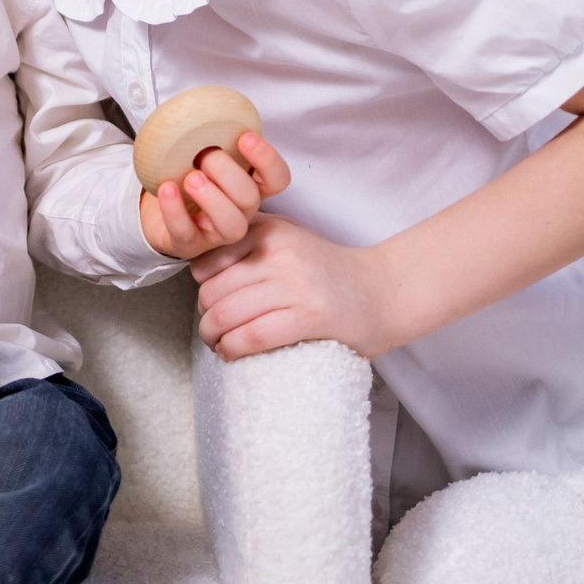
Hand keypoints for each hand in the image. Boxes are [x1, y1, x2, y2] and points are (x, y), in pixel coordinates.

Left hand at [140, 129, 290, 260]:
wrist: (157, 200)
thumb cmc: (187, 171)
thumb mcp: (202, 148)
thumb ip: (212, 132)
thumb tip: (206, 102)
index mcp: (250, 184)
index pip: (278, 178)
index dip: (267, 159)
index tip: (244, 137)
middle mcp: (240, 211)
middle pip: (250, 199)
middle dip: (229, 174)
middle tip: (205, 155)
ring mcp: (216, 231)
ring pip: (231, 224)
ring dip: (212, 198)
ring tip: (190, 177)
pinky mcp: (189, 244)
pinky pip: (186, 234)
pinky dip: (175, 210)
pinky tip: (166, 188)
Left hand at [192, 214, 398, 360]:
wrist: (384, 291)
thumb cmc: (329, 269)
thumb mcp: (290, 235)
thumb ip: (250, 238)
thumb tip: (199, 260)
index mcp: (271, 231)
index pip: (207, 261)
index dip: (201, 286)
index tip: (211, 300)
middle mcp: (280, 254)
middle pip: (213, 292)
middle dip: (204, 317)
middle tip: (212, 328)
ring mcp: (295, 285)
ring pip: (226, 316)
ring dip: (212, 337)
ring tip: (218, 344)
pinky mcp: (309, 318)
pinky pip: (252, 337)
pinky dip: (233, 349)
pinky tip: (232, 353)